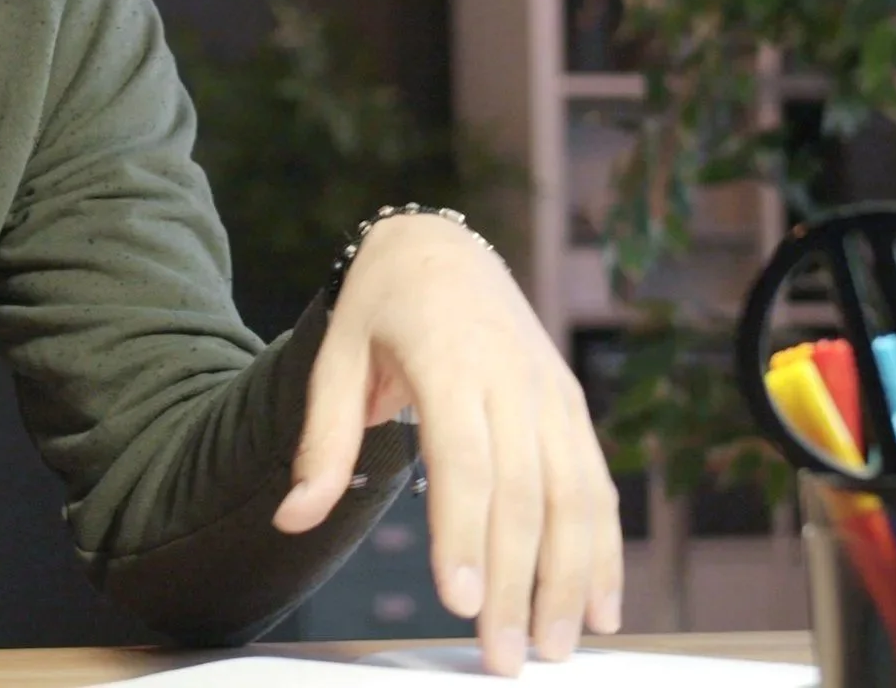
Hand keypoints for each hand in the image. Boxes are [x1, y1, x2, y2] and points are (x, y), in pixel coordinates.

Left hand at [272, 212, 622, 677]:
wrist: (443, 249)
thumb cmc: (381, 307)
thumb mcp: (336, 353)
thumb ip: (321, 438)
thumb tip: (291, 518)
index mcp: (448, 358)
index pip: (463, 457)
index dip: (464, 530)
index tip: (460, 600)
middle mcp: (511, 376)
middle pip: (524, 492)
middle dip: (518, 581)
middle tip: (506, 657)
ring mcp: (550, 392)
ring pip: (575, 495)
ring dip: (572, 578)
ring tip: (555, 648)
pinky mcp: (572, 407)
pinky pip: (596, 484)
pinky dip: (604, 548)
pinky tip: (601, 606)